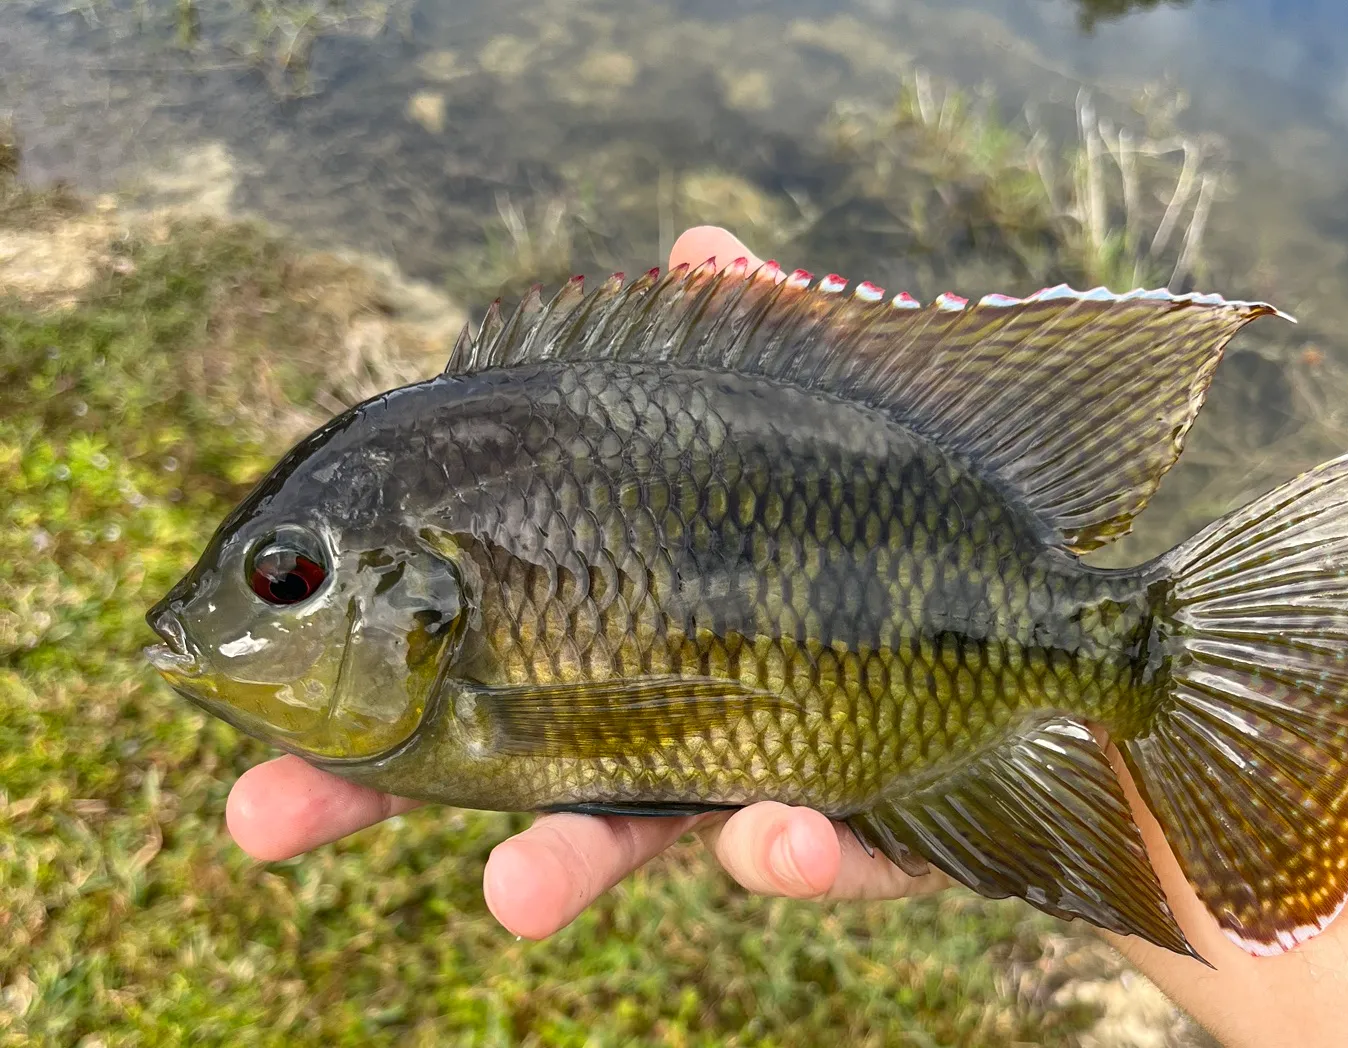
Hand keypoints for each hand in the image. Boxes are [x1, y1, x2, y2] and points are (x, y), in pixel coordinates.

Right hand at [225, 226, 948, 941]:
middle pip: (493, 760)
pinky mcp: (865, 828)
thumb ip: (764, 342)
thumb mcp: (842, 416)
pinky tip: (782, 830)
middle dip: (378, 799)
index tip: (252, 720)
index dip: (352, 698)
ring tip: (515, 894)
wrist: (1065, 613)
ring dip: (573, 863)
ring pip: (642, 837)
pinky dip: (795, 850)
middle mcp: (664, 707)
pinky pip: (824, 857)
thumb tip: (700, 242)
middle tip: (258, 822)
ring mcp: (753, 777)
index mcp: (620, 613)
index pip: (459, 650)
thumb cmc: (918, 507)